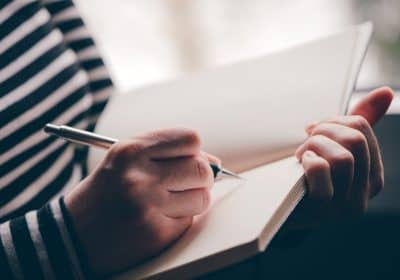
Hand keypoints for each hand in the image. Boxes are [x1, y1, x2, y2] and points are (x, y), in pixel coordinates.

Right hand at [64, 128, 214, 275]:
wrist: (72, 235)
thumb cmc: (104, 194)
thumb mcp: (124, 160)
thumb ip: (165, 153)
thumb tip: (213, 161)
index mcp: (130, 150)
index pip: (190, 140)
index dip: (194, 151)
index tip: (190, 160)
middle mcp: (139, 176)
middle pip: (202, 168)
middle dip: (201, 177)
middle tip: (187, 183)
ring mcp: (148, 206)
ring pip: (202, 197)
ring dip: (193, 200)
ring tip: (169, 203)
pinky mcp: (156, 233)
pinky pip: (190, 220)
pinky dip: (181, 219)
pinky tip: (159, 219)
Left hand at [289, 87, 393, 227]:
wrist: (280, 209)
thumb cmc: (308, 175)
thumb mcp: (335, 148)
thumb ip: (361, 122)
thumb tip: (385, 92)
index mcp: (372, 176)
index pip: (362, 128)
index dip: (333, 121)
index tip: (315, 129)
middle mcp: (364, 193)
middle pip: (354, 140)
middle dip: (323, 130)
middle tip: (307, 138)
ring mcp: (344, 204)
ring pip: (342, 157)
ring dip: (314, 146)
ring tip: (302, 154)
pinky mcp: (322, 208)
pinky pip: (321, 170)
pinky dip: (308, 160)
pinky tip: (301, 164)